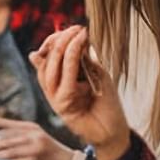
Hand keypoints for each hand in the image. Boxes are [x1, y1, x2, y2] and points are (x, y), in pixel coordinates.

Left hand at [0, 118, 75, 159]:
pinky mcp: (34, 159)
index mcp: (31, 127)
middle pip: (2, 134)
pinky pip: (13, 157)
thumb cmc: (51, 155)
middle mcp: (32, 134)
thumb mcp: (36, 139)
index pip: (2, 122)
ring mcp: (34, 146)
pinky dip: (2, 157)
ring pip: (6, 145)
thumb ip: (17, 137)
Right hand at [33, 27, 129, 159]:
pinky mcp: (62, 105)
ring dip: (64, 47)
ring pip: (51, 68)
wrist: (114, 130)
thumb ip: (82, 59)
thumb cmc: (106, 103)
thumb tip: (71, 37)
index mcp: (58, 79)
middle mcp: (53, 87)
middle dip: (60, 40)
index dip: (56, 39)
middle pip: (46, 59)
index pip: (47, 55)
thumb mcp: (95, 74)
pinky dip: (71, 59)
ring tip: (78, 33)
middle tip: (77, 29)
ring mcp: (55, 97)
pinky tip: (79, 46)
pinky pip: (64, 79)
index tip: (76, 28)